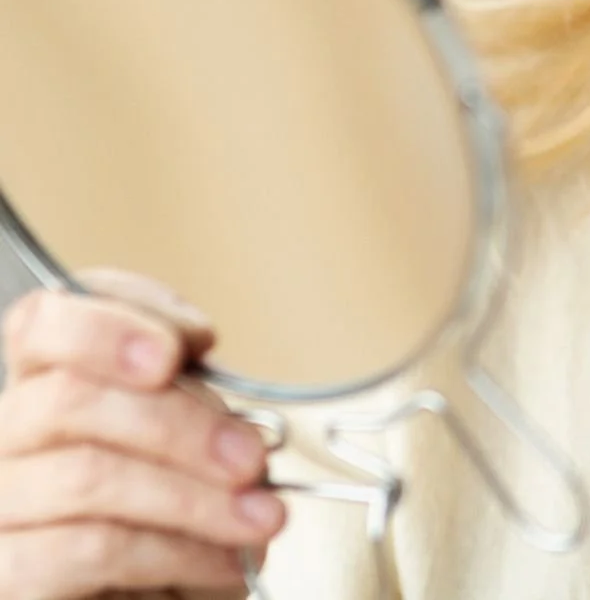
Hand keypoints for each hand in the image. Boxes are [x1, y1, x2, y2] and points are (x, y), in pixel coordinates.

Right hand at [0, 266, 284, 596]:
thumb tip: (196, 348)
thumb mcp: (191, 431)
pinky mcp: (10, 575)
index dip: (113, 322)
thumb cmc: (180, 506)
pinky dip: (173, 552)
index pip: (45, 322)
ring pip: (87, 477)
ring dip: (193, 497)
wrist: (167, 595)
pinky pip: (89, 549)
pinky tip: (224, 560)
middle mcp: (7, 437)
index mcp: (47, 383)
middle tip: (251, 456)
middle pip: (69, 398)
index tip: (193, 344)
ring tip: (260, 516)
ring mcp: (1, 507)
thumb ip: (184, 385)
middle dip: (180, 423)